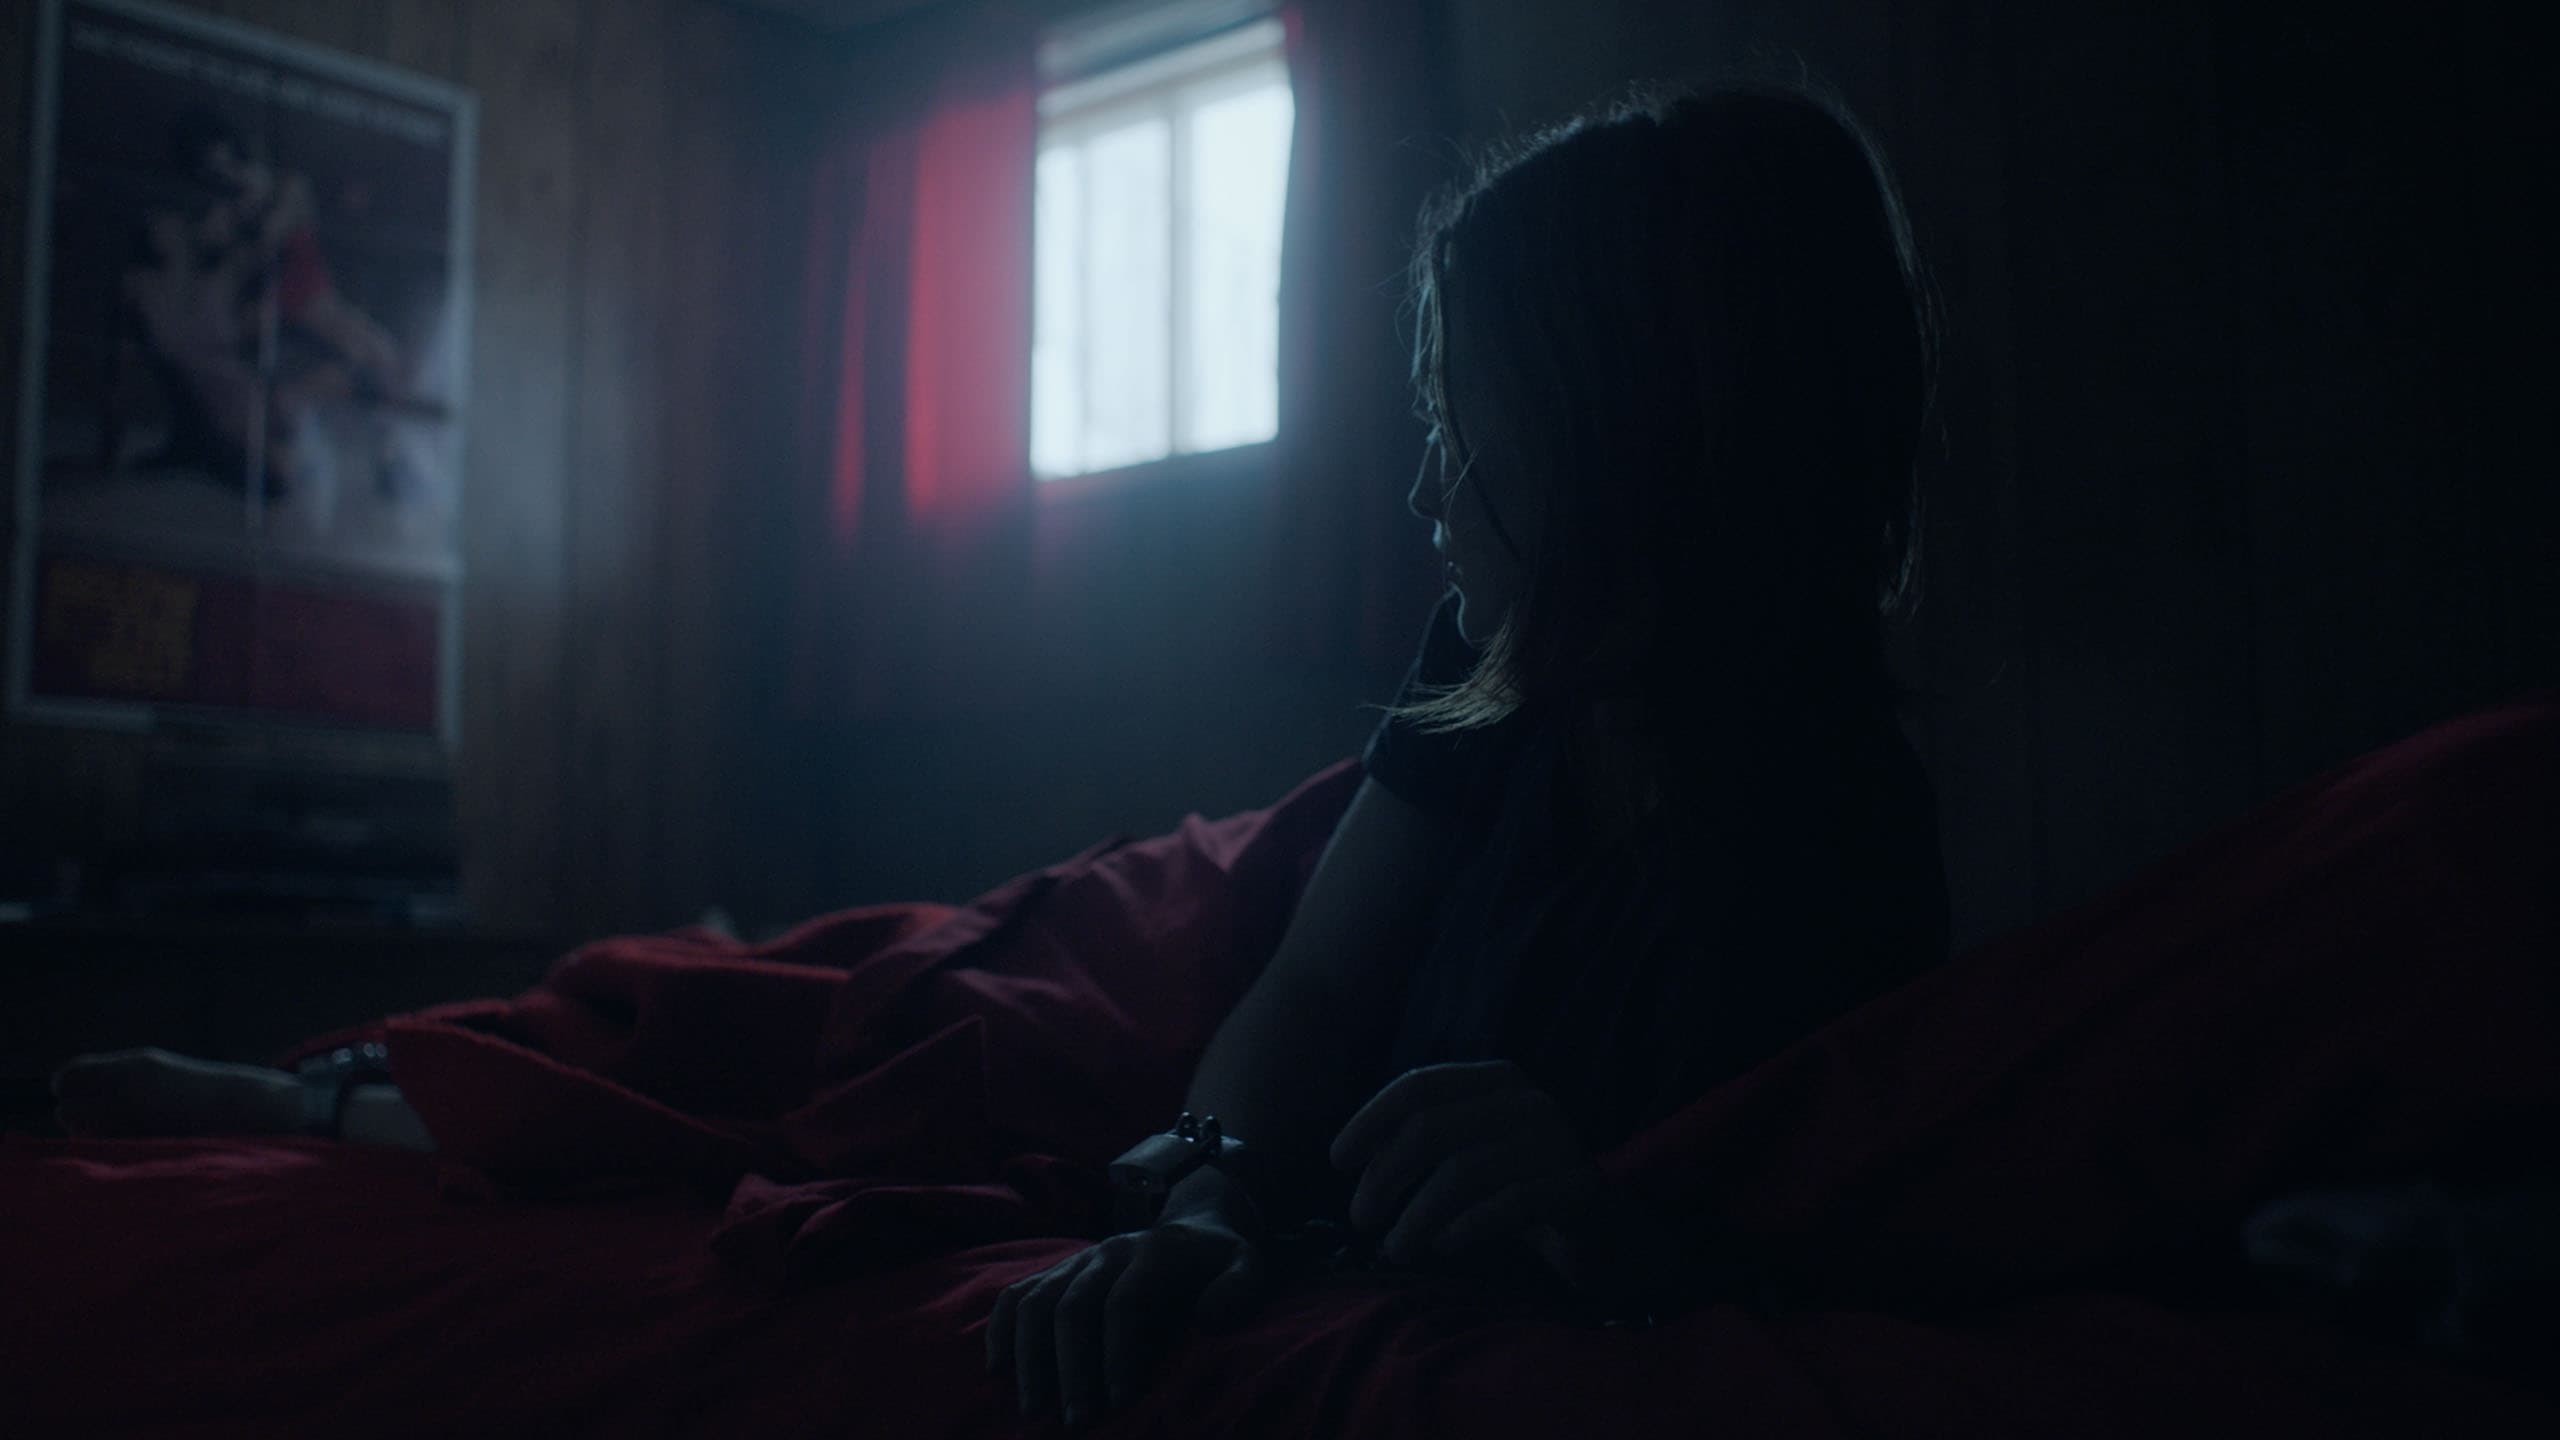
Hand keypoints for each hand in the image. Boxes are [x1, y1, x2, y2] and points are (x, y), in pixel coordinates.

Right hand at [984, 1214, 1264, 1428]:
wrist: (1191, 1226)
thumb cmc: (1220, 1263)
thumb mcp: (1249, 1265)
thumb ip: (1238, 1289)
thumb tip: (1208, 1319)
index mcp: (1153, 1253)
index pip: (1123, 1303)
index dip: (1117, 1353)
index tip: (1118, 1401)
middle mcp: (1107, 1253)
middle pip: (1072, 1307)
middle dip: (1071, 1369)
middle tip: (1076, 1422)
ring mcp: (1076, 1261)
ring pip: (1036, 1301)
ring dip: (1029, 1358)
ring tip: (1033, 1410)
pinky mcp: (1056, 1271)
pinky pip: (1015, 1294)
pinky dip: (1000, 1329)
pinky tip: (997, 1369)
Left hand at [1329, 1060, 1600, 1267]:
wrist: (1604, 1230)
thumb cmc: (1518, 1192)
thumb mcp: (1469, 1154)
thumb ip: (1425, 1143)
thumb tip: (1350, 1163)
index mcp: (1495, 1080)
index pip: (1418, 1086)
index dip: (1370, 1122)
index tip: (1338, 1162)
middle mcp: (1527, 1100)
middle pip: (1432, 1129)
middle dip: (1385, 1176)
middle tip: (1361, 1218)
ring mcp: (1557, 1140)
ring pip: (1463, 1171)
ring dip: (1417, 1215)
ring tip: (1396, 1247)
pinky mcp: (1577, 1186)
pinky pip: (1506, 1205)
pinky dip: (1465, 1228)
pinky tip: (1446, 1247)